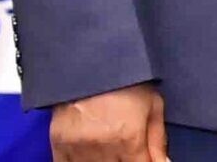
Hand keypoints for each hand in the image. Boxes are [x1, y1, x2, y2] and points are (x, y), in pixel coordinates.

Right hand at [50, 83, 165, 161]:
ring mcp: (77, 148)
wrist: (90, 63)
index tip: (147, 159)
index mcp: (129, 138)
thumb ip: (158, 140)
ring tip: (112, 152)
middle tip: (128, 153)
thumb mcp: (153, 105)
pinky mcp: (58, 144)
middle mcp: (102, 148)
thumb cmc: (126, 81)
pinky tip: (91, 156)